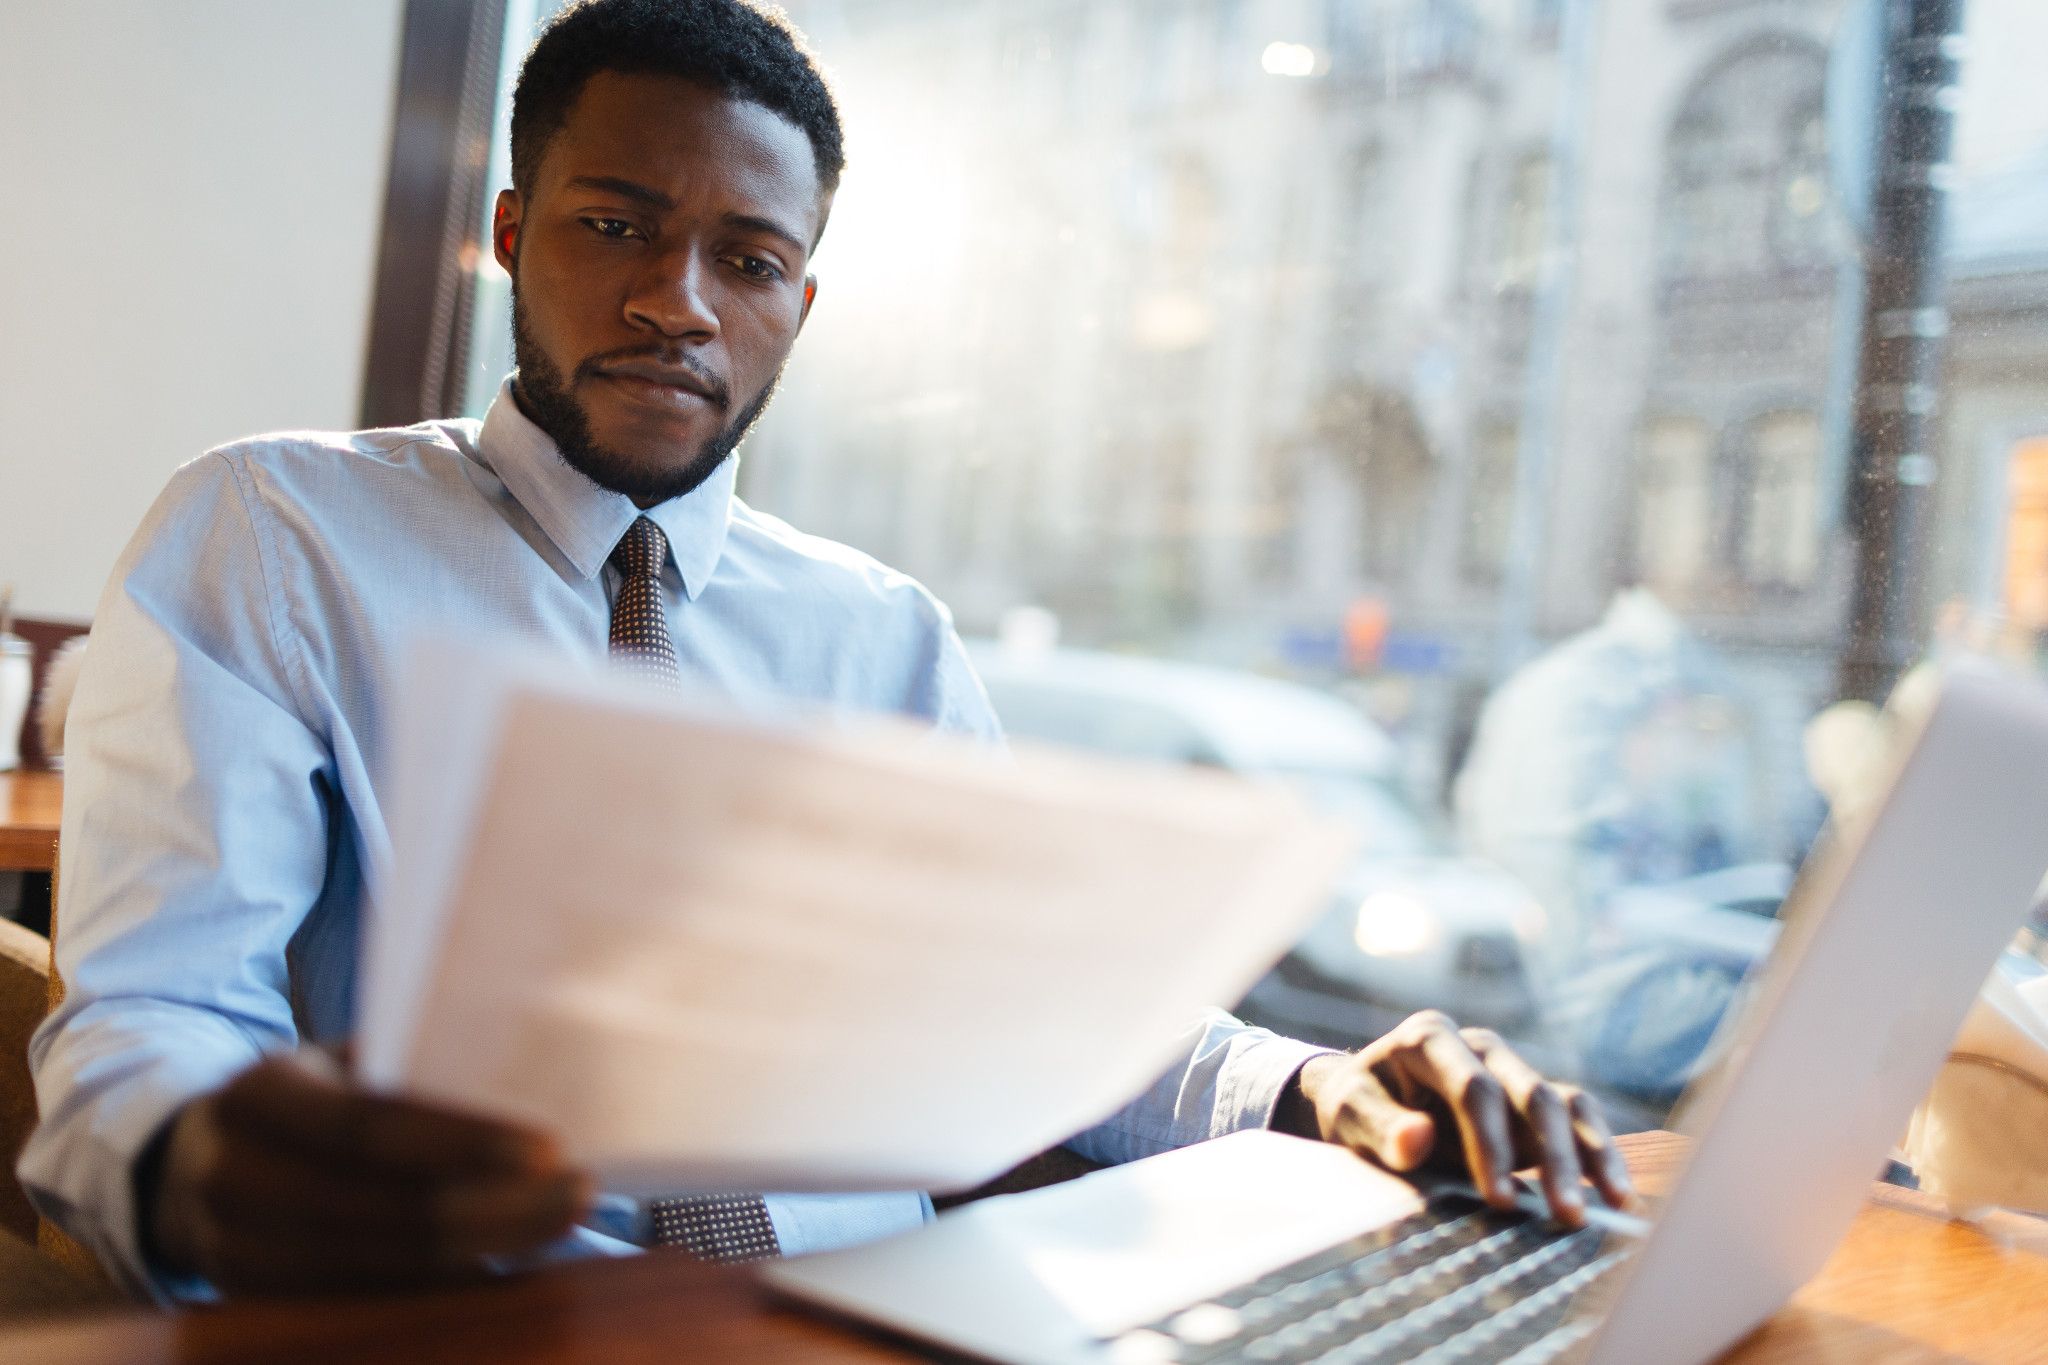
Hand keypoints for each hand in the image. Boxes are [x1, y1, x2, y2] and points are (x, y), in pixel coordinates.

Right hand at [144, 1049, 591, 1292]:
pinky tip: (506, 1262)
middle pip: (386, 1208)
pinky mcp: (256, 1300)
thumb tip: (532, 1070)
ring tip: (560, 1224)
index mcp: (257, 1095)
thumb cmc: (302, 1098)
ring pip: (382, 1265)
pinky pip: (367, 1297)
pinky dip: (445, 1283)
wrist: (190, 1164)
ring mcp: (235, 1250)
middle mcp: (235, 1175)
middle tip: (582, 1193)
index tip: (549, 1148)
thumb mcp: (332, 1064)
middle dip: (497, 1208)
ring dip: (485, 1250)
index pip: (371, 1126)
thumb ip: (405, 1069)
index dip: (462, 1142)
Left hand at [1277, 1011, 1633, 1225]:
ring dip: (1590, 1153)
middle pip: (1530, 1093)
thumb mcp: (1348, 1114)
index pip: (1473, 1090)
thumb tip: (1416, 1139)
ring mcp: (1509, 1070)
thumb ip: (1378, 1126)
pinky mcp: (1529, 1100)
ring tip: (1614, 1202)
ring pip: (1563, 1103)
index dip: (1489, 1144)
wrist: (1365, 1100)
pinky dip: (1598, 1150)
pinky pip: (1575, 1118)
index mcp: (1429, 1038)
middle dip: (1553, 1156)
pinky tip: (1616, 1191)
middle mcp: (1479, 1047)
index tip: (1497, 1200)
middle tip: (1566, 1214)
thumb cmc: (1355, 1105)